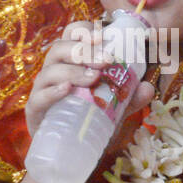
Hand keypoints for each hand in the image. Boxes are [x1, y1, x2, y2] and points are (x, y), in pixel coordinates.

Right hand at [25, 21, 155, 136]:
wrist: (69, 152)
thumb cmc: (88, 120)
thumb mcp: (114, 107)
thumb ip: (130, 97)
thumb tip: (148, 88)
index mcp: (69, 62)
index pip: (70, 36)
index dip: (83, 31)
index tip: (102, 36)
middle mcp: (53, 71)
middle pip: (60, 49)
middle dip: (84, 50)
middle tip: (106, 60)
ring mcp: (41, 91)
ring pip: (50, 71)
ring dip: (73, 70)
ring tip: (94, 78)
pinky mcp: (34, 111)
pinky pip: (39, 97)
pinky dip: (52, 92)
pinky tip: (67, 90)